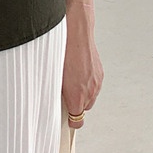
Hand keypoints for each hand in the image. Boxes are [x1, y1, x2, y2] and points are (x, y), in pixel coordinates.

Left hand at [62, 3, 102, 128]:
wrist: (76, 31)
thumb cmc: (62, 51)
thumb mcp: (54, 76)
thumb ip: (56, 92)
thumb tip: (53, 99)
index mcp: (77, 95)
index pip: (77, 120)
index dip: (70, 120)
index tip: (66, 118)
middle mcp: (90, 91)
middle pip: (84, 109)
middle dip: (75, 105)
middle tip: (64, 94)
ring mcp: (96, 82)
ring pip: (90, 97)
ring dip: (82, 93)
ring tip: (70, 80)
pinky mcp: (100, 73)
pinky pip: (94, 85)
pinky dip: (87, 83)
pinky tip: (77, 72)